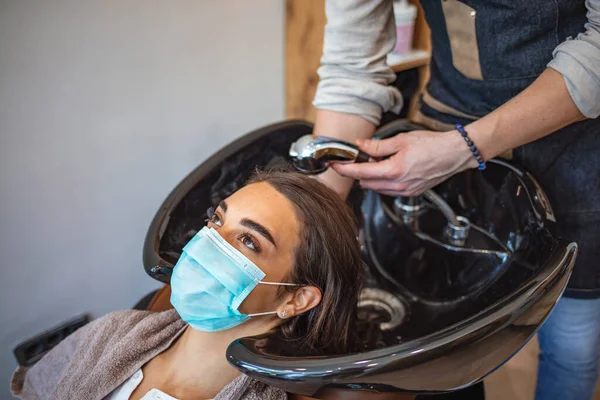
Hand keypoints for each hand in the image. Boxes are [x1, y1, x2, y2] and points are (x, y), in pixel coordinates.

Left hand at [331, 130, 478, 195]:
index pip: (360, 173)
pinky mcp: (411, 193)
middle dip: (357, 173)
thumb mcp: (401, 140)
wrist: (456, 154)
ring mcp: (405, 191)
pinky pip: (388, 190)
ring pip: (376, 189)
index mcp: (394, 171)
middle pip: (366, 183)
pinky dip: (382, 181)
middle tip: (354, 159)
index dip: (344, 169)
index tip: (333, 165)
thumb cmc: (432, 144)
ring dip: (370, 178)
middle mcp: (398, 185)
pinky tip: (387, 169)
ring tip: (374, 162)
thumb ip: (377, 146)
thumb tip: (360, 146)